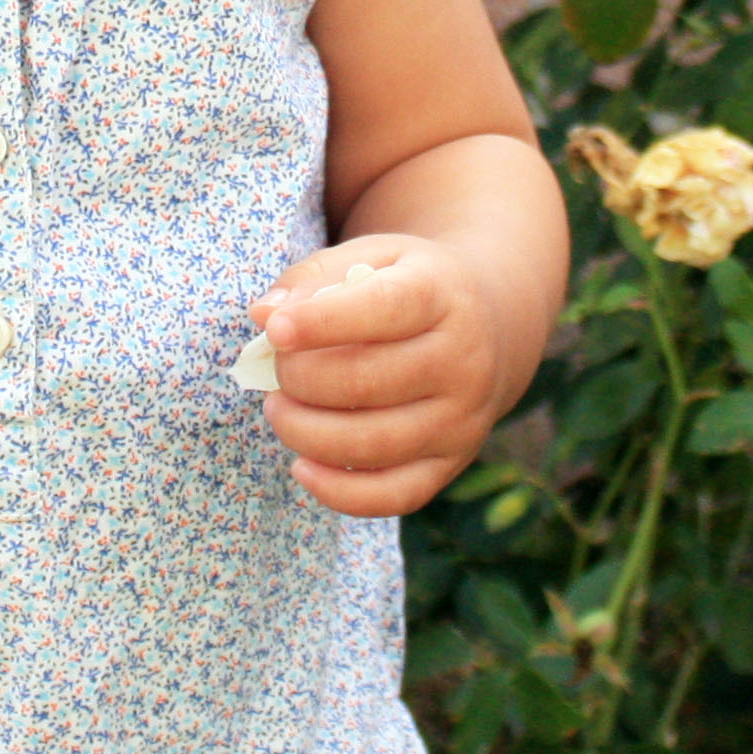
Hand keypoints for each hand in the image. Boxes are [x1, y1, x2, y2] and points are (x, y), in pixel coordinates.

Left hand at [249, 234, 517, 517]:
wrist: (488, 325)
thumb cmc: (407, 287)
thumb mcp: (370, 258)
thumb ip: (313, 279)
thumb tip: (264, 316)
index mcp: (441, 294)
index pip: (384, 308)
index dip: (321, 322)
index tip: (275, 330)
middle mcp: (462, 359)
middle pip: (366, 382)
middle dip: (299, 379)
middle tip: (275, 369)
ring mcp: (462, 418)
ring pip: (372, 444)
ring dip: (305, 432)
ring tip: (279, 409)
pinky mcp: (454, 462)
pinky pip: (394, 495)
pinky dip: (337, 492)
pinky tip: (302, 466)